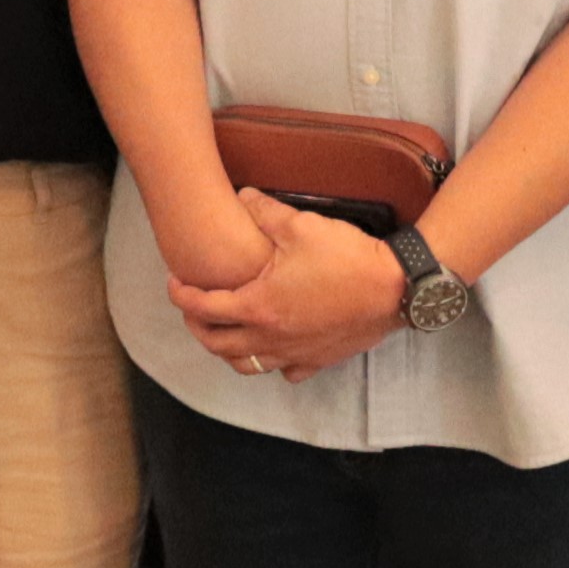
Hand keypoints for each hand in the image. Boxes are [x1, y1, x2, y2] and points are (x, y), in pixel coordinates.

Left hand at [166, 193, 408, 379]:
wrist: (394, 288)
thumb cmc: (347, 258)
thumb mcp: (300, 225)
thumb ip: (263, 211)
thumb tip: (242, 197)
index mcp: (257, 306)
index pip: (203, 306)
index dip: (182, 295)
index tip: (174, 284)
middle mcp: (270, 337)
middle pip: (216, 343)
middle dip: (197, 326)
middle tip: (194, 308)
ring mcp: (294, 353)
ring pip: (246, 364)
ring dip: (227, 350)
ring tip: (225, 332)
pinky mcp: (319, 360)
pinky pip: (286, 371)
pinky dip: (273, 363)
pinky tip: (275, 348)